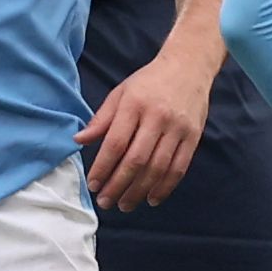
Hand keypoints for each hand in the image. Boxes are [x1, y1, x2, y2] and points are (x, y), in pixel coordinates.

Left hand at [77, 45, 214, 210]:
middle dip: (118, 186)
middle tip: (106, 202)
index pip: (116, 143)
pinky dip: (165, 187)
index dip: (103, 167)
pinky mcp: (193, 137)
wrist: (188, 66)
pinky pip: (179, 168)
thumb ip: (101, 119)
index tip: (93, 184)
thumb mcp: (120, 93)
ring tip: (125, 204)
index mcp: (134, 105)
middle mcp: (157, 117)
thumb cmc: (149, 81)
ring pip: (157, 168)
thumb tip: (78, 141)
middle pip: (136, 160)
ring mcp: (178, 128)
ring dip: (139, 191)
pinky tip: (151, 198)